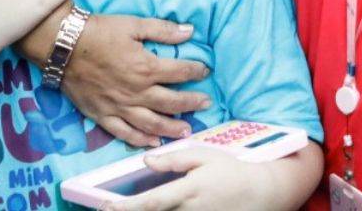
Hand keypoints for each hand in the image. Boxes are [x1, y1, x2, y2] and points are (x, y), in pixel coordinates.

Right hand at [60, 13, 213, 146]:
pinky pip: (124, 133)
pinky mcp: (102, 115)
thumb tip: (190, 31)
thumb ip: (163, 30)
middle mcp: (136, 92)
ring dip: (171, 128)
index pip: (180, 72)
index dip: (196, 71)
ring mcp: (119, 106)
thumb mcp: (134, 24)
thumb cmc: (99, 32)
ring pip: (151, 123)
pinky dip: (140, 140)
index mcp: (146, 68)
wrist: (63, 46)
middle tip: (206, 104)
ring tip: (186, 131)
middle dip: (191, 103)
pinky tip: (153, 143)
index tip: (205, 71)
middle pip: (171, 102)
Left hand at [106, 146, 262, 210]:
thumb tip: (146, 161)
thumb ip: (175, 158)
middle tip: (104, 210)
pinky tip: (144, 210)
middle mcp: (189, 210)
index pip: (153, 201)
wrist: (257, 193)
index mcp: (189, 190)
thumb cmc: (229, 171)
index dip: (129, 206)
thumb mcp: (205, 156)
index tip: (108, 207)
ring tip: (121, 209)